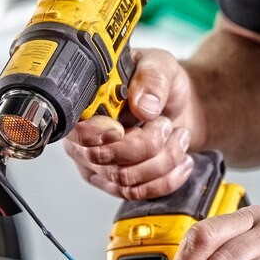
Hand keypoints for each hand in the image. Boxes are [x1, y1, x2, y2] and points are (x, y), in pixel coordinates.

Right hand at [62, 49, 196, 199]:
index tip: (123, 129)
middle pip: (104, 160)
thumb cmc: (161, 84)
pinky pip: (140, 193)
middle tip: (165, 123)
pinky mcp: (121, 184)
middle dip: (146, 144)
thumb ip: (151, 78)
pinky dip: (169, 178)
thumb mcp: (160, 65)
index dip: (98, 135)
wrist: (182, 106)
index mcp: (86, 105)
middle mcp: (86, 139)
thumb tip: (142, 105)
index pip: (77, 131)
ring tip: (178, 136)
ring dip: (163, 159)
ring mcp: (102, 165)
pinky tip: (182, 160)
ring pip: (126, 180)